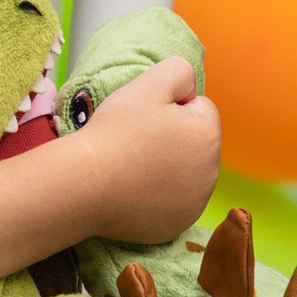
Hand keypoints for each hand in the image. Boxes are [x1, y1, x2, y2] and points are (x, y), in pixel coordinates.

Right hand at [66, 56, 220, 246]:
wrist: (85, 184)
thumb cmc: (116, 132)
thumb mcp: (148, 83)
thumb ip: (179, 70)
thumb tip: (189, 88)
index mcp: (208, 136)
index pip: (200, 108)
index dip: (171, 107)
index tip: (144, 118)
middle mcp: (210, 173)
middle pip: (195, 143)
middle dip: (174, 138)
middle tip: (137, 142)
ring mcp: (194, 204)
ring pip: (185, 173)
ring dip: (168, 167)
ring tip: (133, 166)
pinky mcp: (175, 226)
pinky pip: (172, 202)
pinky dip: (157, 196)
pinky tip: (133, 190)